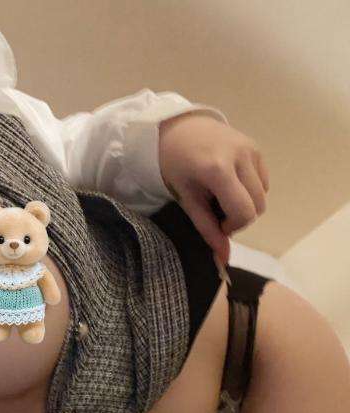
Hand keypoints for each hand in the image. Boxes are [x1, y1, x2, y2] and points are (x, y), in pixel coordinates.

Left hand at [158, 112, 268, 263]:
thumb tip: (224, 259)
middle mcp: (241, 156)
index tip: (217, 222)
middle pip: (258, 206)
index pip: (244, 212)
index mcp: (218, 170)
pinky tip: (229, 183)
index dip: (233, 226)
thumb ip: (207, 228)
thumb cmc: (174, 166)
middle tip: (217, 211)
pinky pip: (262, 180)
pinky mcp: (256, 147)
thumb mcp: (186, 199)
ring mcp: (251, 149)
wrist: (176, 128)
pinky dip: (250, 190)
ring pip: (263, 194)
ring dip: (246, 203)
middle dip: (240, 217)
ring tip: (221, 195)